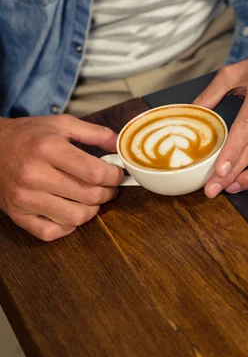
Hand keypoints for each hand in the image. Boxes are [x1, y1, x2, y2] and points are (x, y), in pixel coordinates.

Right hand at [0, 115, 123, 240]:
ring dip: (91, 210)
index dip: (114, 176)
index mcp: (47, 148)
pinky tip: (69, 211)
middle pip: (89, 196)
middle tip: (107, 186)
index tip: (116, 174)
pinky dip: (67, 227)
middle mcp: (33, 174)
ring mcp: (24, 197)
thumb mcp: (62, 124)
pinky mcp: (17, 214)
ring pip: (75, 217)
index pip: (95, 173)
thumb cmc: (29, 136)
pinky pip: (51, 232)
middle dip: (108, 193)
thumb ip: (96, 133)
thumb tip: (122, 146)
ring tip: (90, 198)